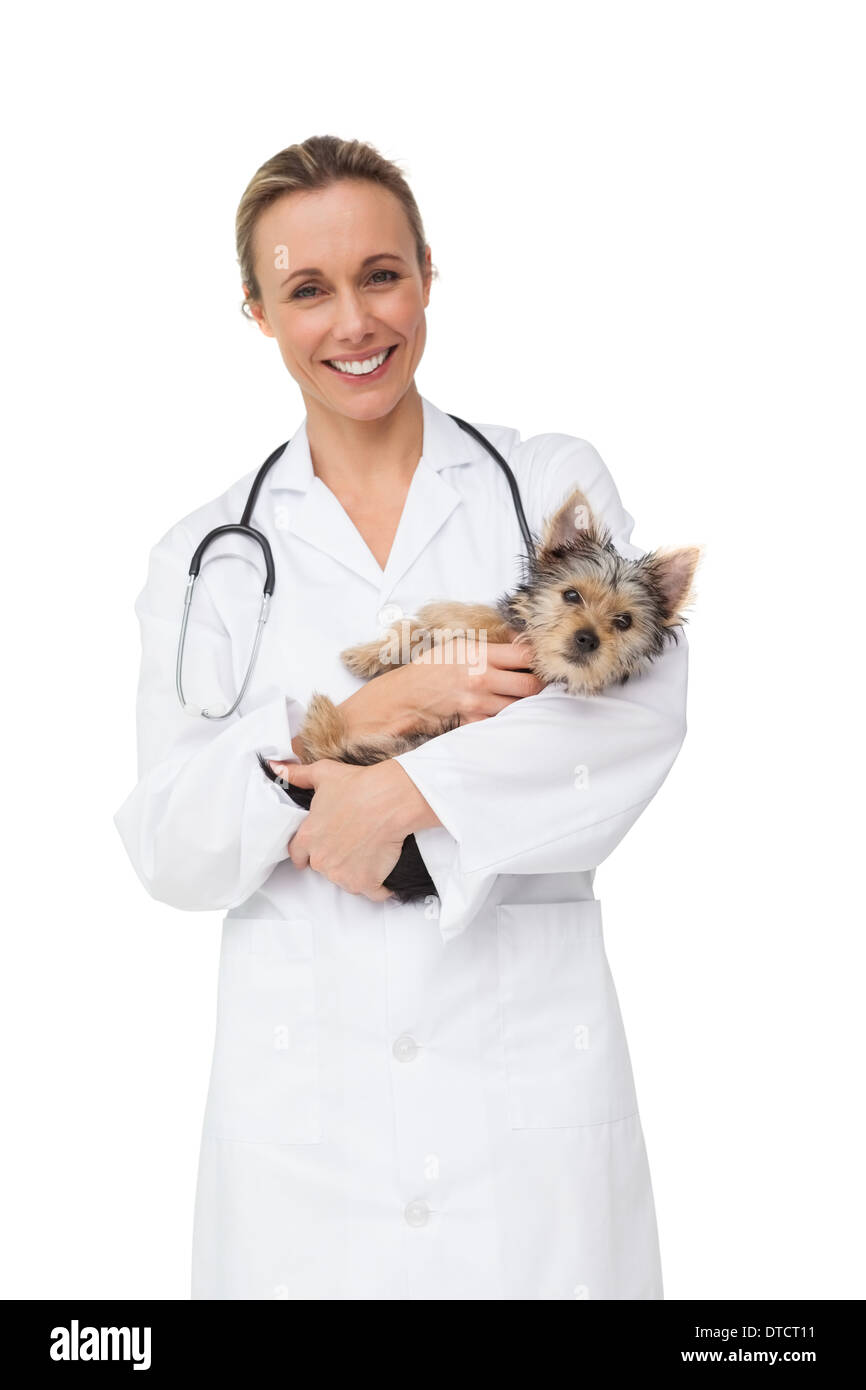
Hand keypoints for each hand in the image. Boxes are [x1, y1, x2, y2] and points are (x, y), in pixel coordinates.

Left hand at [268, 758, 437, 899]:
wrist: (389, 800)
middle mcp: (321, 860)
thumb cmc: (358, 785)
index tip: (316, 851)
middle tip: (353, 843)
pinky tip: (385, 869)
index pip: (297, 855)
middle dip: (336, 859)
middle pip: (324, 867)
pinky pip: (372, 892)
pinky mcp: (365, 883)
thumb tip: (274, 768)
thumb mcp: (323, 773)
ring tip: (371, 852)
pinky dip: (378, 885)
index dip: (306, 854)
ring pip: (347, 880)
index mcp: (308, 837)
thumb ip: (297, 775)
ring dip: (357, 871)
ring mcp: (342, 875)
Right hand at [337, 633, 543, 740]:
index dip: (540, 658)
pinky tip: (508, 715)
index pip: (525, 654)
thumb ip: (490, 647)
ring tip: (526, 700)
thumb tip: (520, 643)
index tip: (543, 661)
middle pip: (532, 684)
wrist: (402, 697)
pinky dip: (508, 720)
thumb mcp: (457, 647)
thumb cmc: (429, 669)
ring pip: (521, 706)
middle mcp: (481, 678)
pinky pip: (502, 723)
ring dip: (526, 704)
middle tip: (542, 684)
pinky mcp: (472, 722)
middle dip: (541, 685)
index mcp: (478, 653)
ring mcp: (478, 703)